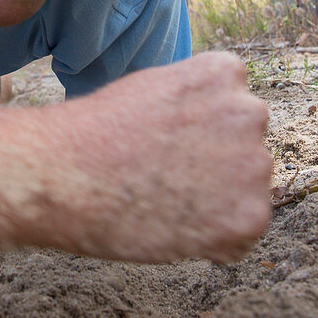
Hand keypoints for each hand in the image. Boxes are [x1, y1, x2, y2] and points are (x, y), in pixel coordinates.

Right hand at [45, 52, 271, 262]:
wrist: (63, 176)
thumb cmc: (95, 134)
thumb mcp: (152, 88)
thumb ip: (194, 102)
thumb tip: (212, 135)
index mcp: (225, 73)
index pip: (232, 111)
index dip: (199, 137)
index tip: (166, 146)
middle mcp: (250, 111)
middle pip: (244, 152)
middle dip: (215, 170)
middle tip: (163, 179)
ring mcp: (253, 164)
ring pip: (247, 194)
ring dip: (215, 206)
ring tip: (164, 203)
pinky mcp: (249, 216)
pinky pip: (242, 238)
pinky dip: (213, 244)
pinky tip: (174, 229)